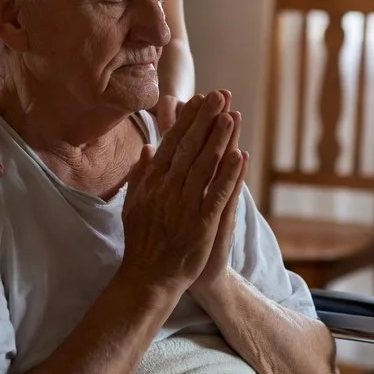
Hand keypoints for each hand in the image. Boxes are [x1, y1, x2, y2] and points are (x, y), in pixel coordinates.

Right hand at [120, 91, 243, 293]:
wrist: (148, 278)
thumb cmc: (143, 241)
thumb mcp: (133, 203)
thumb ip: (140, 174)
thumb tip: (147, 146)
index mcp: (152, 183)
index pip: (171, 144)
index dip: (186, 120)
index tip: (197, 99)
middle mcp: (167, 190)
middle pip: (189, 148)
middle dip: (205, 120)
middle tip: (219, 95)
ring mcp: (184, 206)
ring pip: (205, 167)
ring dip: (219, 140)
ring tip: (231, 116)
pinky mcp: (201, 224)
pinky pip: (218, 195)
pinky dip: (229, 176)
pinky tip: (240, 156)